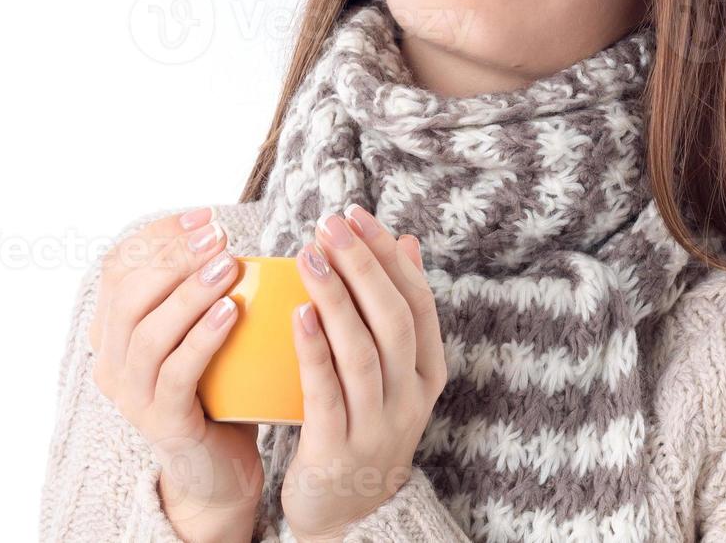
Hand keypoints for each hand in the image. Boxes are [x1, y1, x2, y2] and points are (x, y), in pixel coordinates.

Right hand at [88, 207, 262, 541]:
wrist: (219, 465)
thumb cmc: (218, 387)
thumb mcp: (202, 331)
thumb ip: (201, 288)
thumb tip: (224, 229)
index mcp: (113, 331)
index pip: (120, 268)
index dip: (159, 237)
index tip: (204, 215)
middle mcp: (112, 362)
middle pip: (130, 294)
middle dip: (175, 257)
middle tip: (219, 235)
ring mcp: (131, 396)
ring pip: (148, 333)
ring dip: (188, 292)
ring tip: (228, 265)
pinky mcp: (160, 422)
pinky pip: (175, 374)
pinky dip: (202, 338)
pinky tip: (229, 311)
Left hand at [281, 203, 447, 542]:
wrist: (343, 511)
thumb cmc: (360, 423)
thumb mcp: (391, 372)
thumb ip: (398, 312)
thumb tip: (407, 241)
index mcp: (427, 373)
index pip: (418, 302)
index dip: (390, 256)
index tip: (358, 215)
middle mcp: (410, 398)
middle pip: (394, 320)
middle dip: (364, 266)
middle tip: (330, 223)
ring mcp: (377, 426)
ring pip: (363, 352)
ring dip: (337, 298)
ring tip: (309, 256)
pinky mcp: (338, 449)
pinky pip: (327, 392)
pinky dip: (314, 350)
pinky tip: (298, 313)